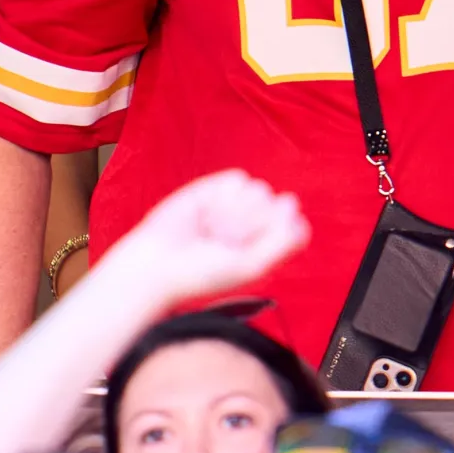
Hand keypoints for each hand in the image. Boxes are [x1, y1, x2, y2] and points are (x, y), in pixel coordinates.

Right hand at [124, 170, 309, 307]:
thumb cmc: (202, 273)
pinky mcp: (217, 187)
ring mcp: (238, 204)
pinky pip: (238, 179)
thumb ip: (282, 242)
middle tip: (224, 245)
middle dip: (252, 225)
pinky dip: (224, 196)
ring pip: (261, 190)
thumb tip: (294, 204)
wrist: (157, 263)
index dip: (278, 235)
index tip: (251, 253)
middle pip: (279, 205)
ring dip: (237, 212)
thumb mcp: (250, 267)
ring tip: (213, 230)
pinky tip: (206, 213)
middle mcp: (256, 224)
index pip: (296, 225)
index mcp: (268, 246)